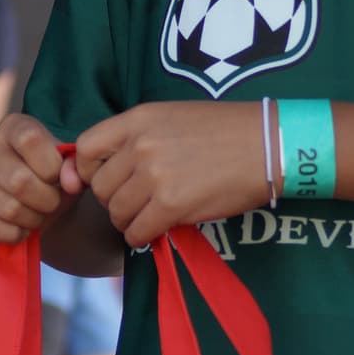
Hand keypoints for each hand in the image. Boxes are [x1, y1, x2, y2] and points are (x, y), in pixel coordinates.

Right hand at [0, 114, 79, 241]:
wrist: (38, 205)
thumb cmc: (54, 179)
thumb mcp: (71, 168)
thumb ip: (75, 168)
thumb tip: (70, 182)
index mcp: (13, 127)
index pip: (30, 140)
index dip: (51, 166)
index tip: (58, 178)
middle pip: (19, 181)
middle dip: (46, 201)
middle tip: (52, 204)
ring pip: (8, 208)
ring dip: (32, 220)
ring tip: (37, 215)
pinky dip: (12, 235)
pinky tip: (19, 229)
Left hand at [76, 101, 266, 247]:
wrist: (268, 144)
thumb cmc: (226, 130)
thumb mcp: (173, 117)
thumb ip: (137, 138)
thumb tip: (111, 171)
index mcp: (138, 119)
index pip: (85, 149)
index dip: (87, 172)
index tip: (106, 181)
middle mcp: (140, 145)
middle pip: (99, 187)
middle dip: (114, 200)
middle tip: (137, 203)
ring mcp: (154, 175)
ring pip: (116, 212)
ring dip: (129, 221)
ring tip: (149, 217)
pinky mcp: (171, 204)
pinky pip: (136, 231)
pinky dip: (142, 237)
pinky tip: (157, 231)